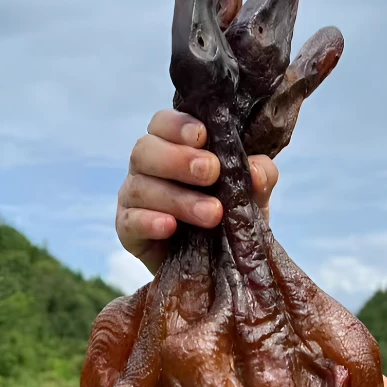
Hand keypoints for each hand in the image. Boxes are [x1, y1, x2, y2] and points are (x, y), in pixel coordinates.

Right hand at [117, 109, 279, 272]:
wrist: (215, 263)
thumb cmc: (228, 216)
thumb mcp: (251, 197)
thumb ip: (259, 179)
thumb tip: (257, 171)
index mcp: (172, 146)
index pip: (162, 123)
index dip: (178, 125)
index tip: (203, 136)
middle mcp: (146, 167)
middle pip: (145, 150)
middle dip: (178, 159)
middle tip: (211, 172)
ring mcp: (133, 197)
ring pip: (141, 187)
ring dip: (178, 199)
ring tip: (212, 214)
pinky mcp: (127, 230)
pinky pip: (130, 222)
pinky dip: (150, 222)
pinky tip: (170, 226)